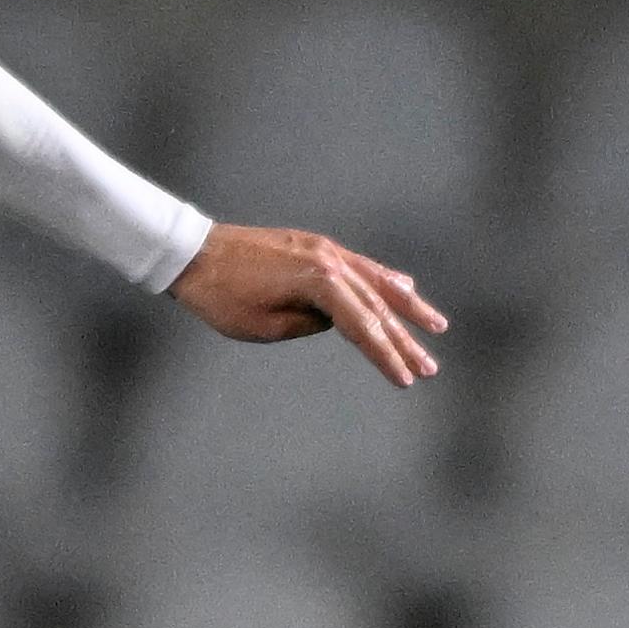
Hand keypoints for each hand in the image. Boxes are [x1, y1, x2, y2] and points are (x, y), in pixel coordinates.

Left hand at [167, 222, 449, 386]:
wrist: (192, 252)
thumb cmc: (220, 295)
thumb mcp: (262, 326)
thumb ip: (307, 323)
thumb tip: (334, 320)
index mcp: (317, 282)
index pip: (361, 326)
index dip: (385, 356)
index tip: (405, 380)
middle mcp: (328, 261)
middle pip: (375, 306)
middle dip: (404, 340)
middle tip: (430, 368)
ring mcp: (323, 250)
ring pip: (374, 282)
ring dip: (406, 306)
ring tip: (436, 326)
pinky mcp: (313, 246)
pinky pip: (358, 266)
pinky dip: (383, 279)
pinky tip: (403, 288)